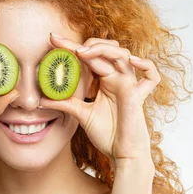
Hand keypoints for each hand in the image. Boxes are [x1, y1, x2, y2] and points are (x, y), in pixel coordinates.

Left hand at [39, 33, 160, 166]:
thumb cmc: (107, 135)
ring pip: (123, 55)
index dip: (71, 46)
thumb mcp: (81, 115)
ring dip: (103, 49)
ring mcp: (130, 85)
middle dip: (82, 44)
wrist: (121, 154)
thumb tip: (40, 100)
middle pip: (103, 51)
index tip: (52, 40)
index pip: (89, 56)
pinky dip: (146, 66)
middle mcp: (118, 78)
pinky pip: (151, 77)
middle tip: (61, 44)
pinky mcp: (139, 96)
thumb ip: (65, 104)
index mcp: (105, 79)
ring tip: (82, 53)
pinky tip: (131, 61)